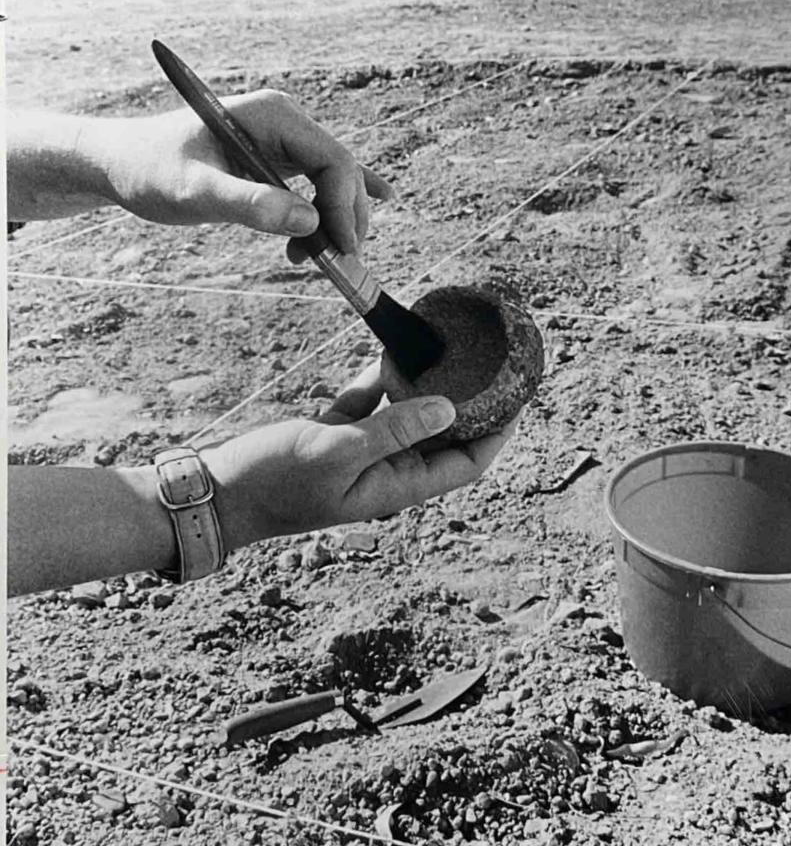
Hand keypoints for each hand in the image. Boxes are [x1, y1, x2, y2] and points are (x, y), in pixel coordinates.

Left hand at [98, 90, 390, 251]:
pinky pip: (321, 179)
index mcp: (273, 115)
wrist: (122, 164)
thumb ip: (249, 204)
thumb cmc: (151, 170)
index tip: (339, 250)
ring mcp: (283, 138)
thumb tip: (309, 222)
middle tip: (333, 263)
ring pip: (334, 181)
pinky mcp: (277, 157)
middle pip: (341, 171)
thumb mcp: (195, 191)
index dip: (345, 207)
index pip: (334, 160)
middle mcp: (285, 121)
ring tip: (307, 257)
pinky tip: (383, 200)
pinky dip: (340, 202)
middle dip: (343, 219)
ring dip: (333, 222)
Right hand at [203, 363, 516, 549]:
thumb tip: (450, 408)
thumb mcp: (338, 450)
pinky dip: (382, 381)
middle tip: (493, 366)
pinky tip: (392, 352)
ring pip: (410, 417)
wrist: (216, 493)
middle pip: (444, 438)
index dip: (497, 433)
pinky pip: (372, 405)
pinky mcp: (335, 436)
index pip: (467, 463)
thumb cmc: (274, 480)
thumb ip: (394, 429)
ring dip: (428, 388)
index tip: (518, 397)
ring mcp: (361, 454)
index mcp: (396, 488)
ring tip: (453, 352)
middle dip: (471, 404)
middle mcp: (387, 473)